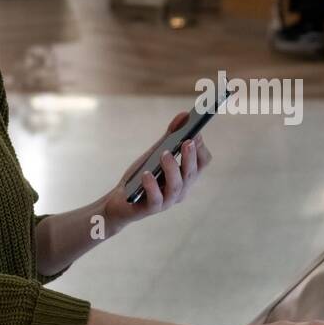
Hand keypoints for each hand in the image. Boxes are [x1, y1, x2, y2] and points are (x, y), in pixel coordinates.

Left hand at [102, 111, 211, 231]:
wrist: (120, 202)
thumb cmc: (141, 177)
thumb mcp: (155, 154)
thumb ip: (170, 137)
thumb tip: (184, 116)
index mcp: (185, 176)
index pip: (202, 163)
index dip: (201, 148)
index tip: (196, 133)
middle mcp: (181, 189)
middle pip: (192, 173)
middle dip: (190, 156)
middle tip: (187, 141)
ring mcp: (167, 201)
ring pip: (176, 185)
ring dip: (172, 168)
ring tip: (165, 154)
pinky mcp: (151, 208)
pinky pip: (156, 198)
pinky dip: (152, 185)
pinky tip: (147, 174)